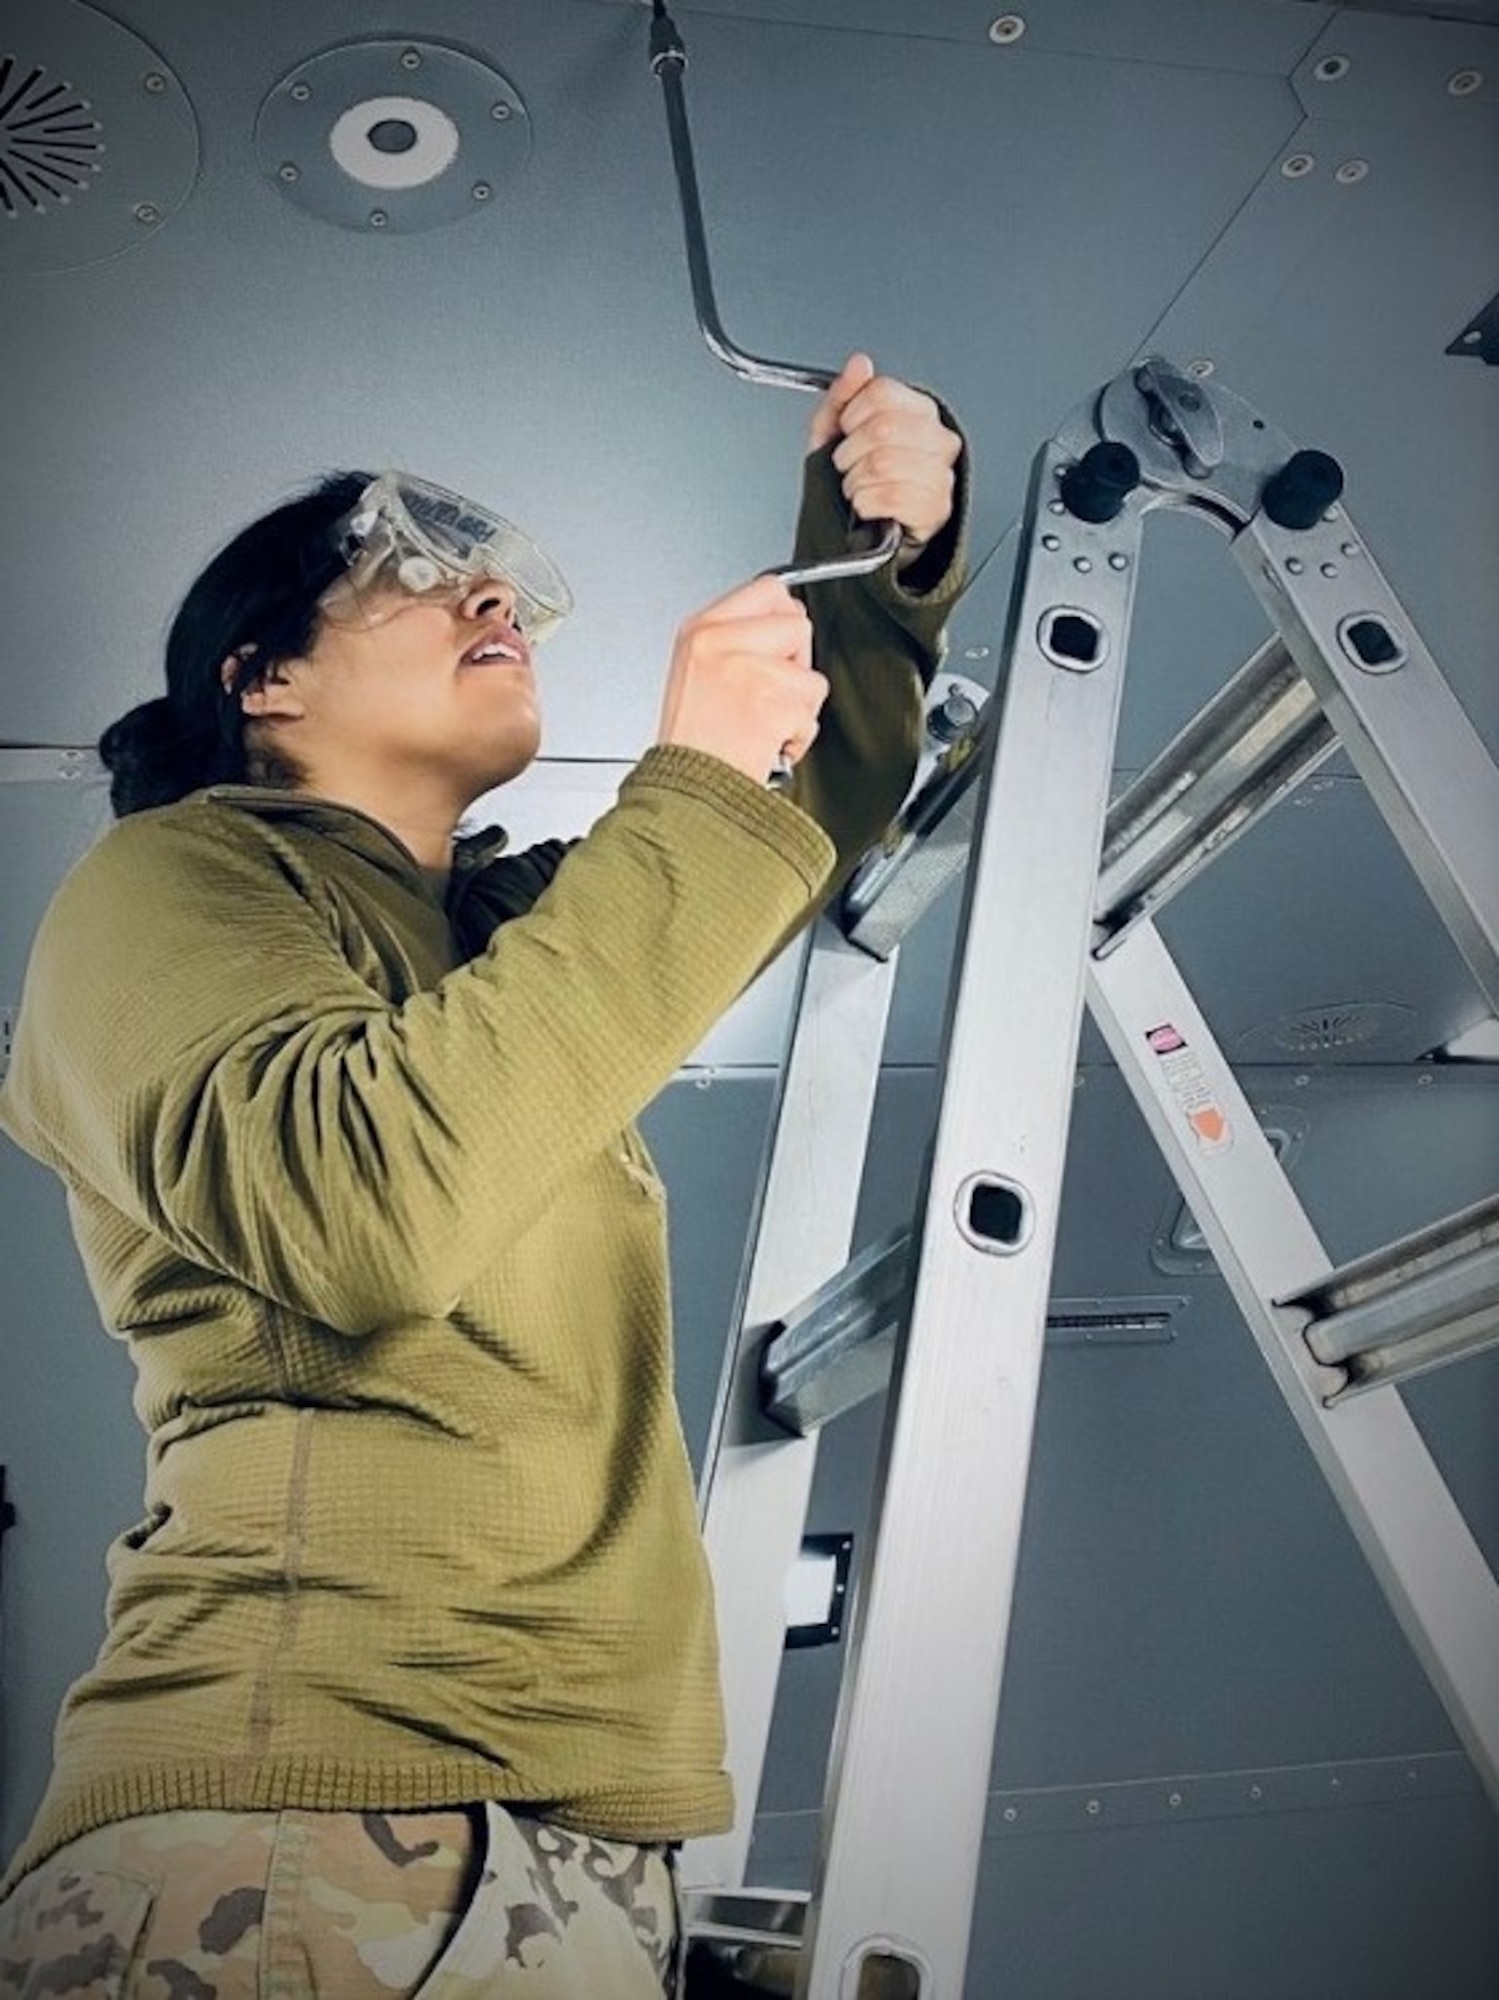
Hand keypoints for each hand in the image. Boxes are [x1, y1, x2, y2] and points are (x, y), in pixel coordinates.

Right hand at [656, 575, 828, 783]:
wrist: (685, 794)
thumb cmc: (692, 746)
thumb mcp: (696, 673)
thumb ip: (736, 641)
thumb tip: (784, 621)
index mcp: (699, 630)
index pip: (768, 589)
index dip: (785, 619)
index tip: (783, 645)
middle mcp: (718, 642)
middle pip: (797, 622)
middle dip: (796, 661)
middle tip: (769, 694)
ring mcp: (745, 670)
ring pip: (810, 674)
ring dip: (797, 707)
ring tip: (763, 725)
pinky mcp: (768, 702)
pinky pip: (810, 714)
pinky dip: (797, 737)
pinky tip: (766, 744)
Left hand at [808, 352, 960, 557]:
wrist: (868, 532)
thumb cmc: (860, 480)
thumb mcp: (837, 433)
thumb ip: (843, 395)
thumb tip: (859, 365)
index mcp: (919, 411)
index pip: (882, 392)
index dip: (851, 415)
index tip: (847, 432)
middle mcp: (937, 439)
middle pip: (882, 427)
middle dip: (850, 452)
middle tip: (849, 466)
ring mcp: (941, 474)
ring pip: (884, 463)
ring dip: (856, 481)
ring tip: (858, 487)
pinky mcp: (936, 508)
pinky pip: (892, 496)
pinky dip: (866, 504)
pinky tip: (868, 506)